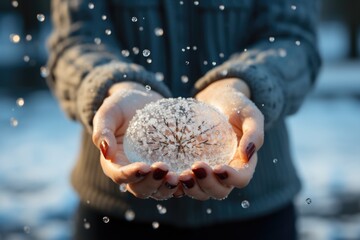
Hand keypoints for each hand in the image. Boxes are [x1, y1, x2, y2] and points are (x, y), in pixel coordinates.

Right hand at [92, 82, 178, 199]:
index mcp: (114, 162)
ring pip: (158, 190)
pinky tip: (192, 174)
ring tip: (180, 176)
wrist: (141, 102)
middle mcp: (132, 173)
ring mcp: (151, 173)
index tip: (144, 167)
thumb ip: (102, 130)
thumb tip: (104, 151)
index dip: (131, 175)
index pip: (120, 175)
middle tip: (165, 169)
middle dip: (152, 183)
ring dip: (168, 187)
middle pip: (140, 189)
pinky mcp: (167, 169)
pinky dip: (183, 183)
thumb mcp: (109, 113)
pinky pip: (175, 182)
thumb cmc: (121, 106)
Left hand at [179, 78, 263, 199]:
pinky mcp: (192, 168)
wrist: (216, 100)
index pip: (241, 178)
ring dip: (191, 188)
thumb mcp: (250, 114)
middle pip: (220, 191)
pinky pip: (185, 183)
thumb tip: (248, 154)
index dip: (231, 178)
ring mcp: (208, 173)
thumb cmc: (236, 106)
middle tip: (196, 167)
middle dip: (208, 184)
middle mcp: (226, 172)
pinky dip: (177, 184)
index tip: (218, 168)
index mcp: (243, 163)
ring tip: (180, 175)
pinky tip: (169, 174)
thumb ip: (254, 133)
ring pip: (201, 192)